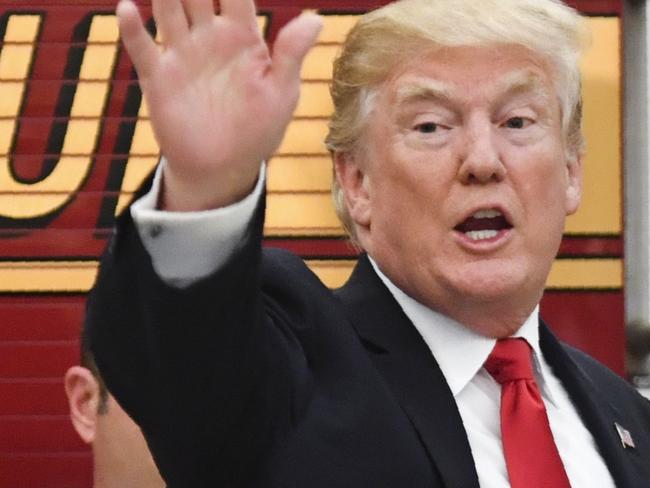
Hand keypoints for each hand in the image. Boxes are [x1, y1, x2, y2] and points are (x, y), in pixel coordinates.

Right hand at [117, 0, 321, 210]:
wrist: (225, 167)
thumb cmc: (259, 130)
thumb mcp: (281, 93)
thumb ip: (291, 55)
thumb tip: (315, 18)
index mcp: (241, 37)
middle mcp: (208, 37)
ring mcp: (182, 55)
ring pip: (167, 9)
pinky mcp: (159, 78)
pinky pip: (143, 48)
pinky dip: (131, 28)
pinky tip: (127, 8)